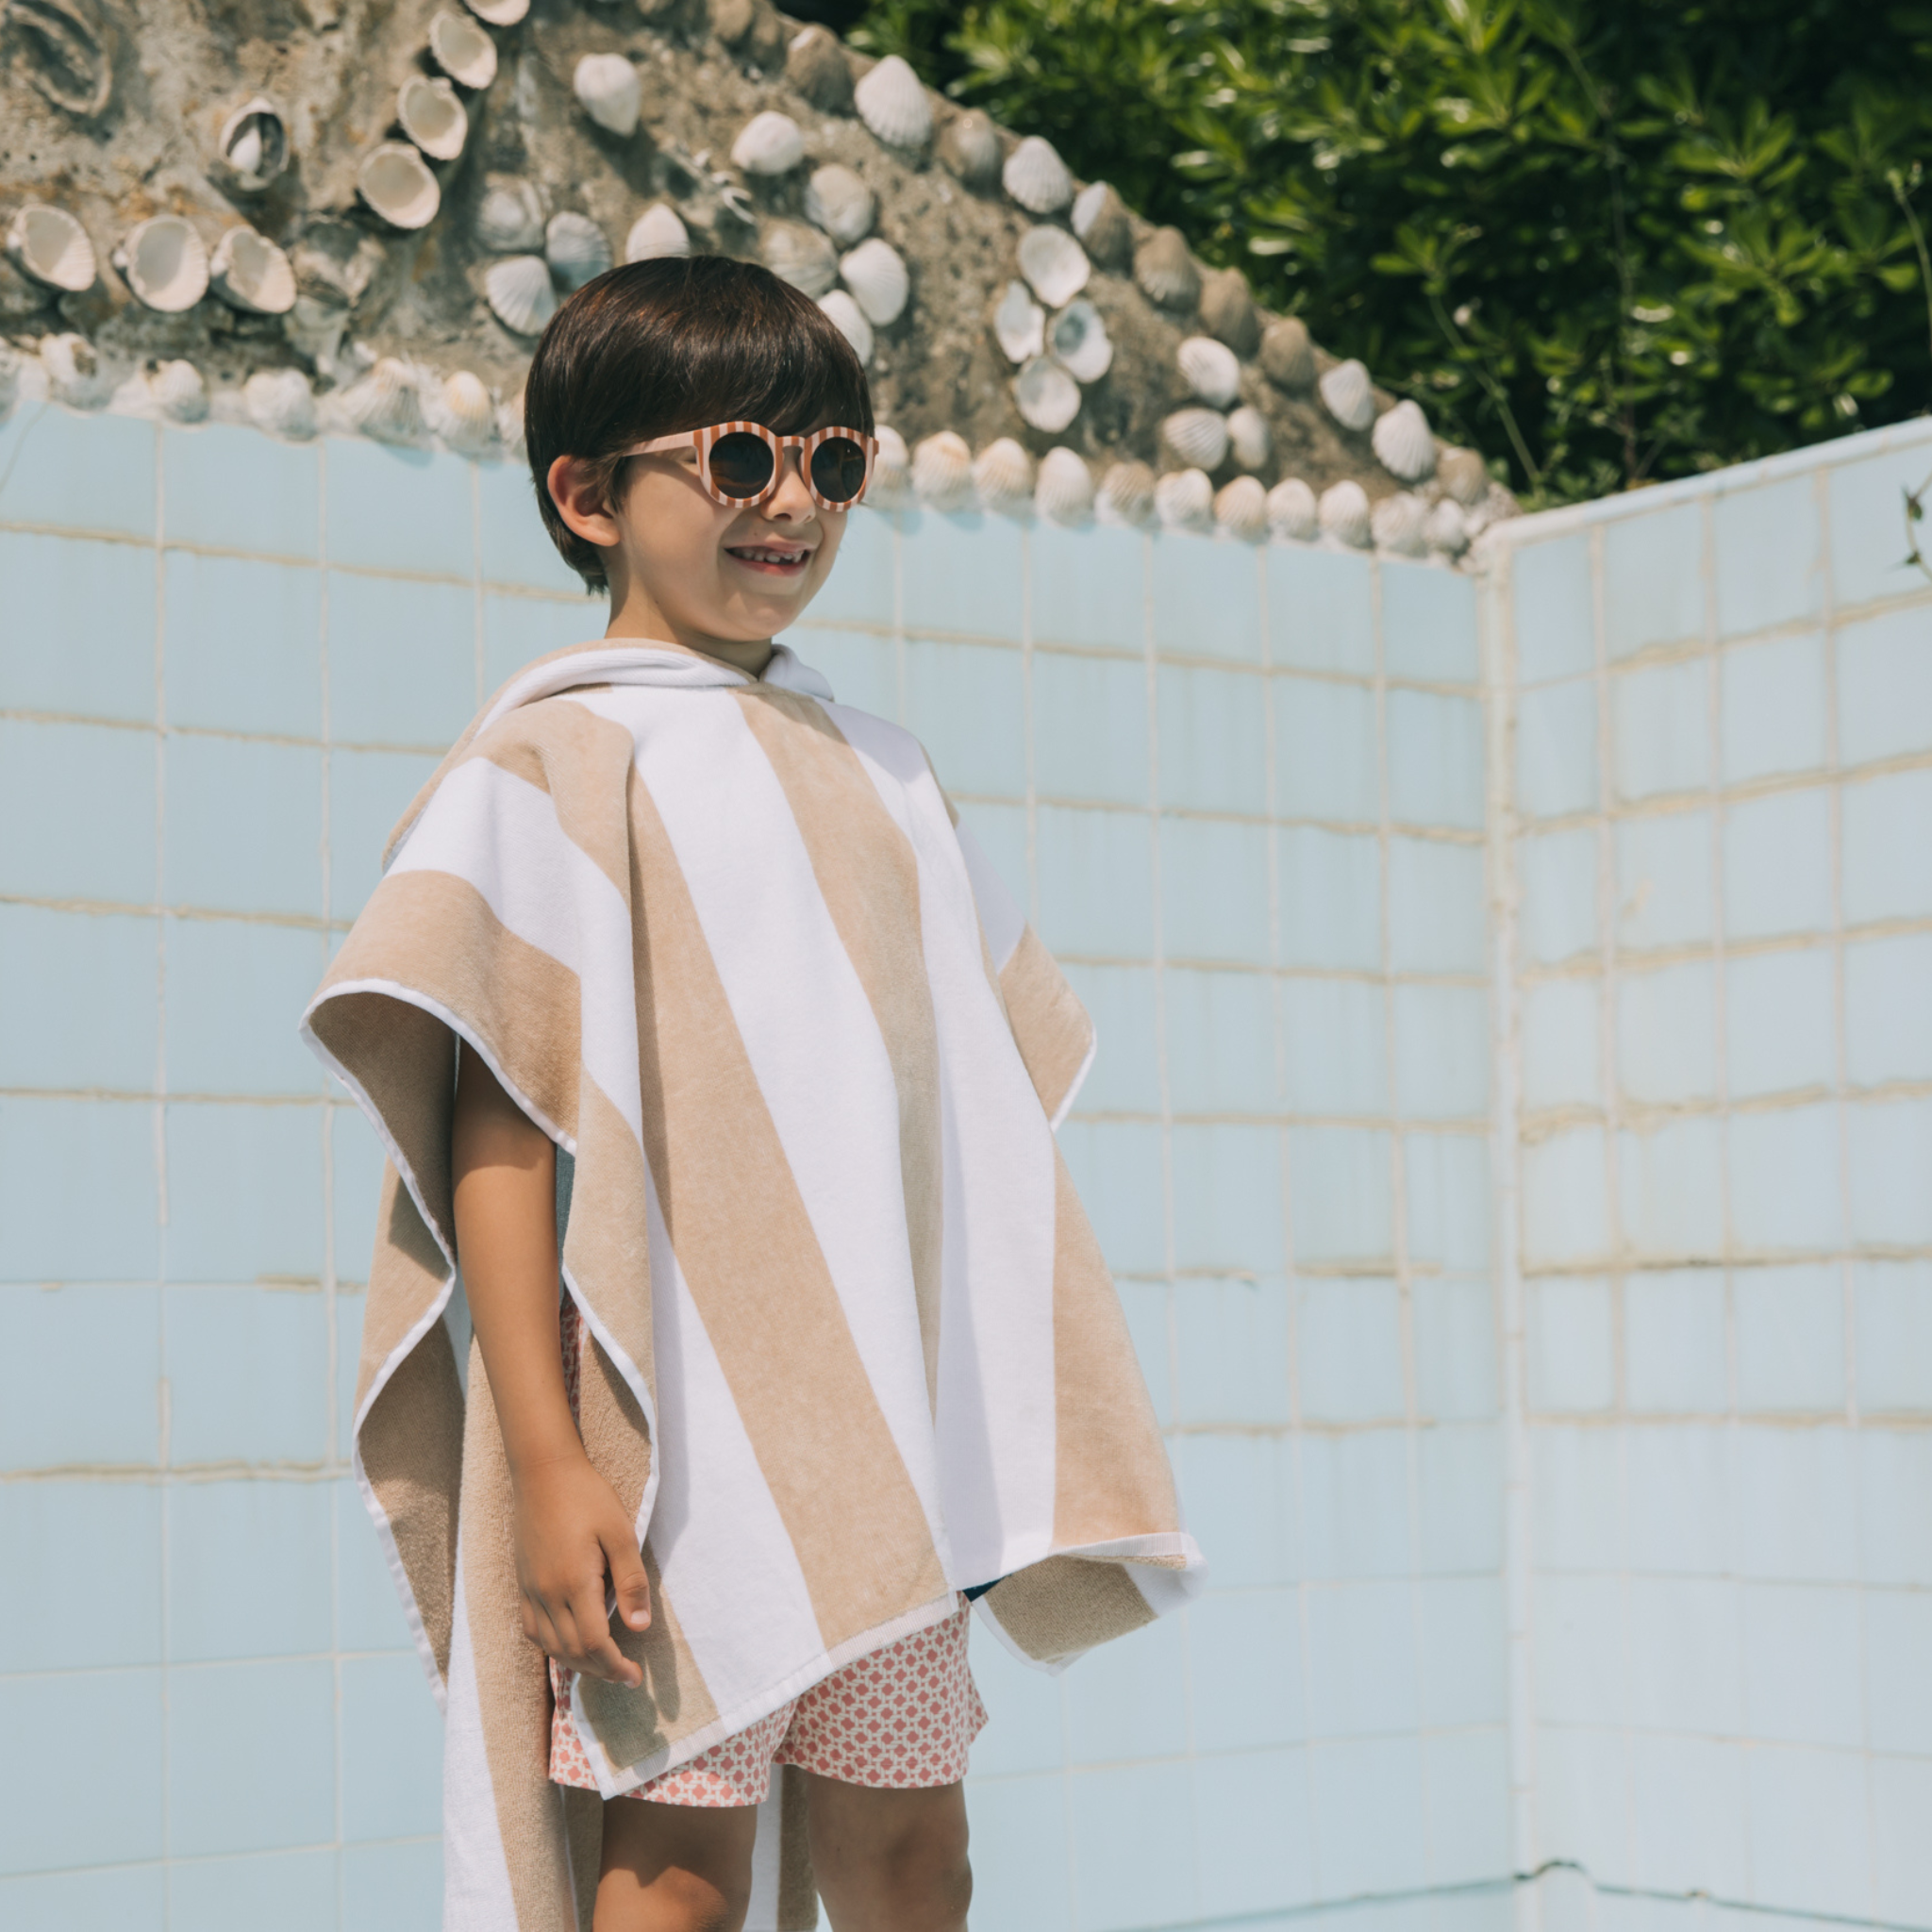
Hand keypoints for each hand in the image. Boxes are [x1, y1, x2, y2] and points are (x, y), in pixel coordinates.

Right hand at [510, 1453, 652, 1686]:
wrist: (544, 1472)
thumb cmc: (588, 1497)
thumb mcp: (621, 1533)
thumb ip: (631, 1581)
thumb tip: (640, 1626)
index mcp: (574, 1583)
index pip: (595, 1644)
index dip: (616, 1667)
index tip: (635, 1677)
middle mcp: (547, 1593)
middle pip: (572, 1651)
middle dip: (601, 1671)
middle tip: (625, 1676)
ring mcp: (530, 1590)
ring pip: (550, 1646)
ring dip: (577, 1664)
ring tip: (602, 1666)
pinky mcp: (522, 1583)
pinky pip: (532, 1630)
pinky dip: (551, 1647)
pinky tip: (567, 1645)